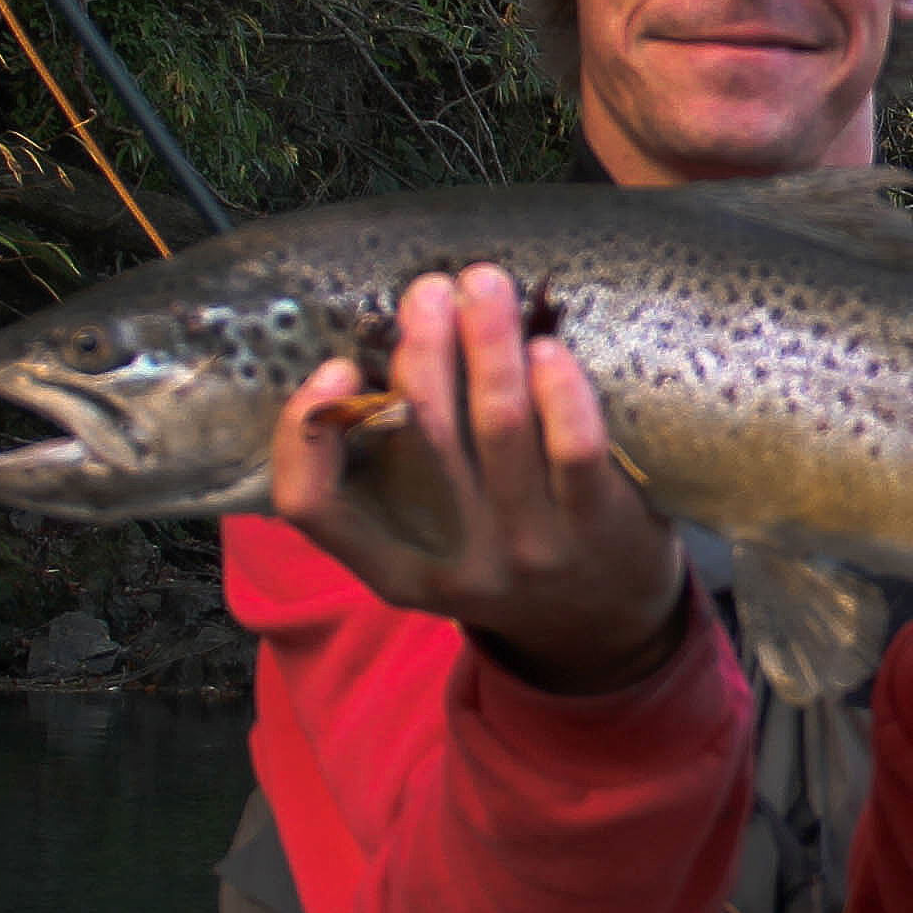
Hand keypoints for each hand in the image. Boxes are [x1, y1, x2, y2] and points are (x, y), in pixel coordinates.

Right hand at [269, 264, 688, 691]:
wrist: (608, 627)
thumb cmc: (506, 556)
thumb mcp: (433, 546)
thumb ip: (397, 476)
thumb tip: (378, 349)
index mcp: (395, 570)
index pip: (313, 508)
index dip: (304, 432)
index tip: (335, 365)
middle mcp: (459, 564)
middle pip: (421, 438)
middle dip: (421, 349)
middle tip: (428, 290)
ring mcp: (531, 549)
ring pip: (498, 426)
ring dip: (487, 342)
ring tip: (483, 285)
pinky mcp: (600, 527)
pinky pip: (576, 447)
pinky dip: (558, 390)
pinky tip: (547, 348)